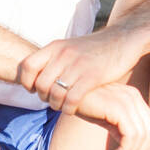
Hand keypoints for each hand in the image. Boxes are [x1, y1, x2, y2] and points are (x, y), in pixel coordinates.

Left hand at [16, 30, 140, 115]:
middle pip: (41, 84)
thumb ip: (54, 58)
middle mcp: (63, 54)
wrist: (123, 39)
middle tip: (51, 100)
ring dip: (56, 105)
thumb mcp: (70, 47)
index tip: (33, 89)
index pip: (26, 66)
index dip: (26, 82)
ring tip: (62, 105)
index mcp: (55, 47)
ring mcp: (78, 65)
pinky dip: (69, 108)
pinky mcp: (93, 76)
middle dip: (43, 97)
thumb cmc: (95, 48)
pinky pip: (72, 99)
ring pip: (55, 93)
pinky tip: (72, 109)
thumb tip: (36, 73)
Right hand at [74, 83, 149, 149]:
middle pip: (149, 129)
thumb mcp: (107, 118)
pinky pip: (130, 135)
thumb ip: (122, 129)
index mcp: (133, 97)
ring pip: (140, 135)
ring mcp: (126, 101)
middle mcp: (132, 96)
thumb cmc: (85, 105)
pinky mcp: (117, 108)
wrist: (65, 94)